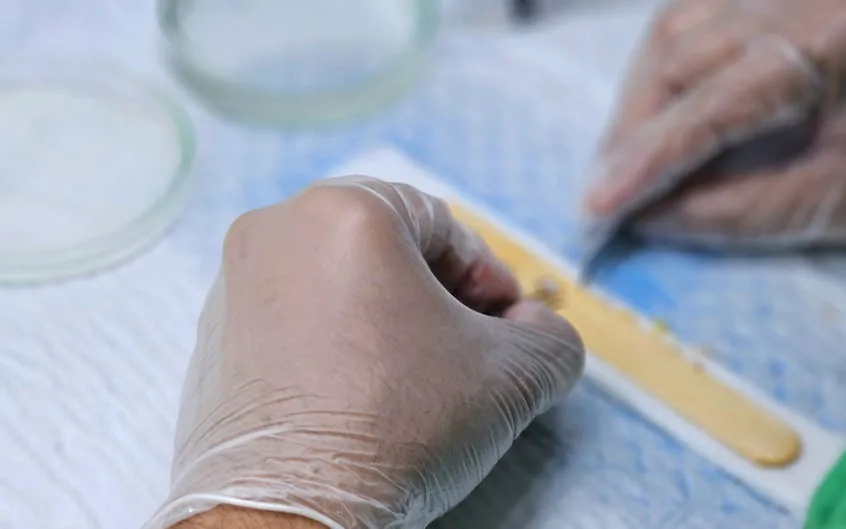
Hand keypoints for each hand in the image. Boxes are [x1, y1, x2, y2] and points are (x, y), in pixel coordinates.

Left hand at [145, 177, 584, 528]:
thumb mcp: (514, 377)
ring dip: (384, 318)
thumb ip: (551, 337)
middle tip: (463, 349)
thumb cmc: (393, 429)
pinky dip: (333, 341)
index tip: (502, 326)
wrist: (287, 515)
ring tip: (411, 379)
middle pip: (385, 247)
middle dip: (435, 296)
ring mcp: (234, 283)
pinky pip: (293, 317)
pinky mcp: (213, 335)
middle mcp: (277, 230)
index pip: (444, 224)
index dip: (487, 278)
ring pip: (337, 280)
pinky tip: (359, 394)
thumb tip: (536, 331)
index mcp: (345, 210)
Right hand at [584, 0, 845, 247]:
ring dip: (635, 104)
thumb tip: (645, 217)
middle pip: (679, 55)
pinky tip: (647, 117)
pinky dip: (655, 74)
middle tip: (603, 198)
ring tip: (621, 166)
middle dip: (630, 133)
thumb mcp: (834, 206)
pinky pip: (687, 21)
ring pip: (671, 31)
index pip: (715, 103)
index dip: (647, 160)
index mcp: (837, 40)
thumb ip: (734, 214)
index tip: (596, 208)